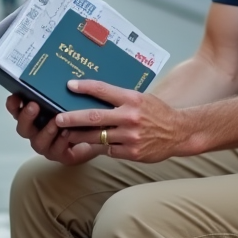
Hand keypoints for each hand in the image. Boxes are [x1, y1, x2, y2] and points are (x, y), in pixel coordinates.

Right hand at [5, 94, 98, 165]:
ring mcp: (47, 145)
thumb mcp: (70, 97)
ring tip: (55, 121)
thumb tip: (62, 73)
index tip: (15, 96)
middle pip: (23, 128)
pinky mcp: (60, 155)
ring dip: (46, 131)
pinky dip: (61, 141)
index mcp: (35, 116)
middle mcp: (36, 132)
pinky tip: (67, 132)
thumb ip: (61, 89)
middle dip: (26, 117)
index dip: (13, 104)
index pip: (17, 110)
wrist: (97, 134)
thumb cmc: (80, 113)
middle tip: (33, 106)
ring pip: (38, 142)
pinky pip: (57, 150)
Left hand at [57, 81, 184, 162]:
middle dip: (72, 118)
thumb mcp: (141, 99)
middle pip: (94, 116)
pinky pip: (108, 150)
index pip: (103, 90)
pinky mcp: (131, 152)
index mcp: (132, 99)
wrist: (179, 132)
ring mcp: (130, 136)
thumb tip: (94, 96)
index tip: (69, 85)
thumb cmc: (157, 113)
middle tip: (58, 118)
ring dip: (79, 136)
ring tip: (67, 134)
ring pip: (97, 137)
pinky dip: (100, 147)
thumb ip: (120, 99)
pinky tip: (93, 145)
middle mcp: (130, 117)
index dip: (85, 87)